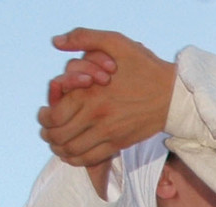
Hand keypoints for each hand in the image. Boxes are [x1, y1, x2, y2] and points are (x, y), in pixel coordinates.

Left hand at [39, 30, 175, 167]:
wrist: (172, 95)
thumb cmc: (143, 66)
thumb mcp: (115, 42)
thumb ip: (83, 38)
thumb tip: (57, 42)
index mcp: (90, 94)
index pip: (54, 115)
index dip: (43, 117)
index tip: (43, 113)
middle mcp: (96, 117)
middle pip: (59, 136)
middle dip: (48, 134)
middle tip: (47, 130)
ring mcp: (107, 134)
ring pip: (72, 151)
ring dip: (60, 149)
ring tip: (57, 142)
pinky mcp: (118, 144)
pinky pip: (90, 159)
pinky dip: (76, 159)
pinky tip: (73, 153)